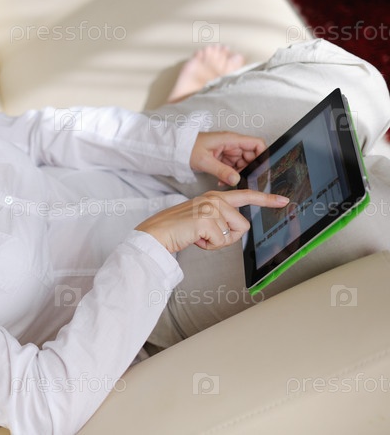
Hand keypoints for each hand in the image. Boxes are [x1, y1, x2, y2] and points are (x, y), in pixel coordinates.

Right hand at [135, 190, 288, 253]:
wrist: (157, 233)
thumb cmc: (178, 229)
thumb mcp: (202, 218)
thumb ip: (220, 218)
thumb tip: (236, 229)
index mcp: (215, 196)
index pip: (246, 195)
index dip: (267, 199)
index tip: (283, 200)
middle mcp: (215, 198)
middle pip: (242, 225)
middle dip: (228, 236)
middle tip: (207, 235)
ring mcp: (211, 208)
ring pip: (232, 235)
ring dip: (216, 242)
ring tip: (198, 235)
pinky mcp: (207, 220)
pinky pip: (221, 242)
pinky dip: (208, 246)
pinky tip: (195, 238)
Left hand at [190, 132, 265, 186]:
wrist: (176, 149)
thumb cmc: (188, 148)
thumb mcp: (204, 161)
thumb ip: (221, 171)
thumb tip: (236, 180)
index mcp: (231, 139)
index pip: (256, 144)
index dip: (263, 155)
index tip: (261, 169)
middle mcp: (231, 144)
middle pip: (251, 156)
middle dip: (248, 169)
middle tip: (241, 180)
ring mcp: (227, 151)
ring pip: (242, 164)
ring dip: (237, 174)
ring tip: (227, 182)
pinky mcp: (222, 158)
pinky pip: (232, 168)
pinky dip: (229, 175)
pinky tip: (221, 182)